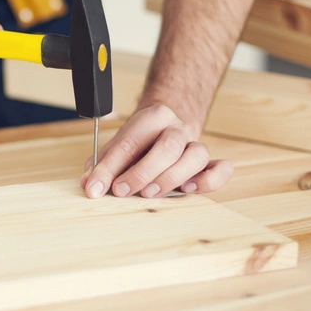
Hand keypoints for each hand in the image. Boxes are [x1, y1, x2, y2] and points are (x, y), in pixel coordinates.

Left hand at [80, 104, 232, 197]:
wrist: (169, 127)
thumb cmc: (141, 141)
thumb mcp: (118, 146)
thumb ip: (102, 163)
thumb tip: (89, 184)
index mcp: (152, 118)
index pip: (130, 142)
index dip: (110, 167)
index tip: (96, 187)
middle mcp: (177, 128)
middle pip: (167, 147)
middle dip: (142, 172)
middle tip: (122, 191)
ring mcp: (196, 144)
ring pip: (196, 155)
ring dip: (172, 177)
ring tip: (150, 193)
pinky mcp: (210, 163)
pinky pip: (220, 169)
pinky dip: (208, 181)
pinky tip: (189, 190)